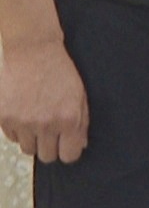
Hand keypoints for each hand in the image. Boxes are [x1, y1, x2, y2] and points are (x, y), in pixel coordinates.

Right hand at [0, 39, 87, 162]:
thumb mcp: (80, 94)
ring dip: (34, 139)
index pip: (69, 155)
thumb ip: (81, 122)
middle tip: (51, 132)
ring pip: (28, 149)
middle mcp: (45, 124)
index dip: (68, 151)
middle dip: (51, 147)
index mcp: (68, 118)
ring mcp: (22, 122)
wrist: (32, 51)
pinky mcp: (4, 118)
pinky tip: (24, 113)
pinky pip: (12, 137)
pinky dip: (18, 131)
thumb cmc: (60, 70)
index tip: (66, 145)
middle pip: (47, 156)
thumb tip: (80, 145)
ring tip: (37, 120)